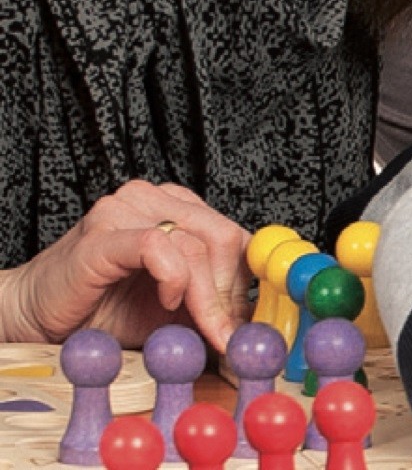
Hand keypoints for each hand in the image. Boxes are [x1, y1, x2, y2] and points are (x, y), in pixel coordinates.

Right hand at [0, 180, 251, 351]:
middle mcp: (155, 198)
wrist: (34, 315)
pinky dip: (175, 279)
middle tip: (226, 333)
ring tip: (201, 327)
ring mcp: (127, 209)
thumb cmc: (104, 310)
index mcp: (177, 206)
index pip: (234, 235)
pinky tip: (167, 301)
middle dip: (230, 293)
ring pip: (196, 244)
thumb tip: (256, 327)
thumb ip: (211, 304)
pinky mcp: (103, 233)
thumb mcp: (174, 309)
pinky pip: (158, 245)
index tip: (247, 323)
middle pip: (222, 237)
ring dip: (207, 295)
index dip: (245, 282)